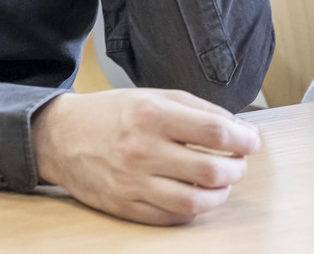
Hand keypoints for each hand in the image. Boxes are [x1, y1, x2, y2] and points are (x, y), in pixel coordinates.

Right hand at [33, 88, 261, 224]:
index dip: (243, 139)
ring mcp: (133, 183)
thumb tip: (237, 128)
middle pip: (211, 170)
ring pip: (194, 202)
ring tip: (222, 183)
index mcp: (153, 116)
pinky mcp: (124, 207)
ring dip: (219, 195)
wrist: (62, 137)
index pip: (216, 132)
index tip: (252, 141)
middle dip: (236, 169)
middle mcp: (143, 151)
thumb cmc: (113, 113)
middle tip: (239, 163)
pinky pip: (170, 218)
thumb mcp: (154, 96)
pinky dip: (192, 210)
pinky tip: (196, 196)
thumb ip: (198, 109)